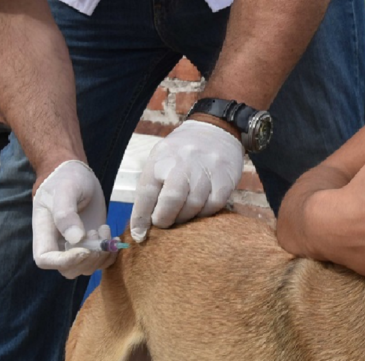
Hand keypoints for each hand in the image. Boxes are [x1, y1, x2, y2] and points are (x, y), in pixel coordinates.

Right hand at [32, 160, 114, 278]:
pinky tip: (115, 239)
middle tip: (96, 233)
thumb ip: (66, 214)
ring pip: (87, 268)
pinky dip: (111, 255)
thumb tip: (75, 239)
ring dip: (101, 255)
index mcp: (44, 232)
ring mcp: (76, 245)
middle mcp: (58, 244)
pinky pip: (101, 261)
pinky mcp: (92, 243)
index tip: (84, 249)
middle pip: (69, 269)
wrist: (77, 175)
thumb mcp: (65, 191)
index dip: (64, 261)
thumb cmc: (66, 179)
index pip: (45, 260)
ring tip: (104, 229)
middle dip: (88, 258)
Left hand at [130, 120, 243, 241]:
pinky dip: (205, 213)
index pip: (146, 192)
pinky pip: (214, 205)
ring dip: (186, 217)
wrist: (214, 130)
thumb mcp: (161, 159)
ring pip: (194, 205)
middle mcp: (183, 162)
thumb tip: (142, 224)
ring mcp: (207, 169)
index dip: (141, 217)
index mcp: (161, 158)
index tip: (139, 234)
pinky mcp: (225, 178)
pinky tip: (200, 208)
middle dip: (165, 219)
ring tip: (182, 215)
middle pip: (172, 200)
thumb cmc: (182, 152)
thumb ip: (152, 187)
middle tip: (164, 223)